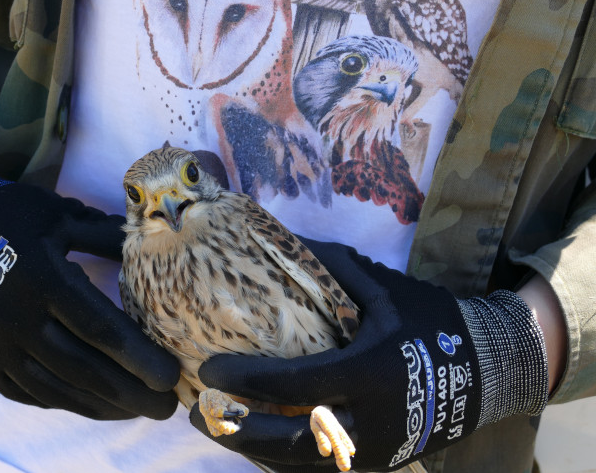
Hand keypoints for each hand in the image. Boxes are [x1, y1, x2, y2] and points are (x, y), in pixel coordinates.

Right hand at [0, 154, 179, 419]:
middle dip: (130, 392)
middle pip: (83, 368)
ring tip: (136, 410)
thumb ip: (106, 236)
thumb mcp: (61, 214)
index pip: (99, 329)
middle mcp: (17, 319)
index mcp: (42, 279)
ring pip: (55, 389)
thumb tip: (154, 245)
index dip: (137, 357)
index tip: (170, 377)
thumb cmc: (11, 214)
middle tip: (166, 406)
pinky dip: (64, 401)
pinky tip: (94, 404)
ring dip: (101, 405)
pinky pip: (27, 392)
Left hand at [191, 242, 547, 470]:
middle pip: (288, 442)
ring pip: (298, 463)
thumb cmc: (430, 321)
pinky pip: (317, 467)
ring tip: (215, 426)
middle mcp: (369, 422)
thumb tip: (277, 238)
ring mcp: (372, 452)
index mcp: (370, 373)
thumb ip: (329, 265)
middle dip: (236, 431)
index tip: (209, 368)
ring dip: (252, 448)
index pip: (295, 385)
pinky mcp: (375, 464)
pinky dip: (280, 457)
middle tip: (199, 411)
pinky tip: (254, 439)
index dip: (248, 380)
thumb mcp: (383, 287)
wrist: (488, 372)